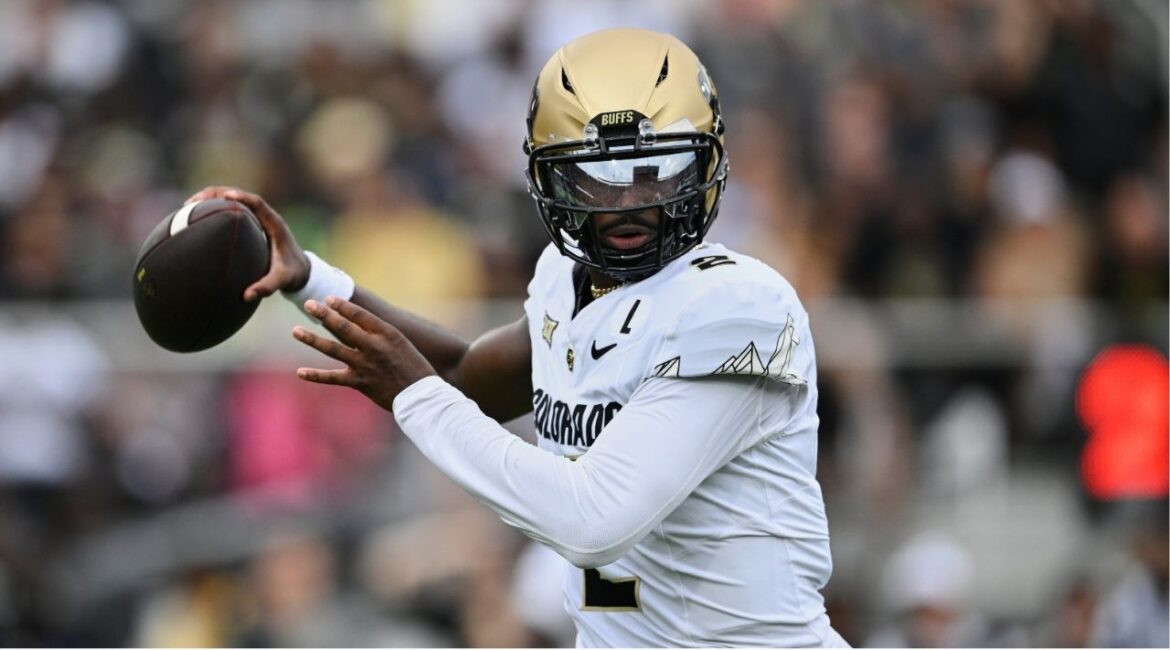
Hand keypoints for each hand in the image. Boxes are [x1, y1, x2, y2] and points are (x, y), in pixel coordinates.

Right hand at [185, 186, 310, 301]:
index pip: (257, 203)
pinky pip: (231, 210)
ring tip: (188, 206)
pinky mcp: (251, 224)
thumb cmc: (293, 274)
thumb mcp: (282, 280)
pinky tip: (196, 217)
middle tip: (192, 202)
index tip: (225, 196)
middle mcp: (265, 217)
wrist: (302, 270)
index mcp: (274, 224)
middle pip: (240, 196)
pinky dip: (214, 209)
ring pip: (233, 201)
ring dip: (212, 199)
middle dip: (216, 194)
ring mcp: (257, 219)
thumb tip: (246, 296)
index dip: (241, 197)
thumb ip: (268, 287)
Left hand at [292, 296, 436, 410]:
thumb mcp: (401, 344)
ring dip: (312, 339)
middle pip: (343, 327)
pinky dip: (316, 375)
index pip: (360, 315)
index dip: (342, 306)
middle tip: (309, 304)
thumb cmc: (414, 367)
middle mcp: (373, 346)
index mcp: (386, 334)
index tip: (328, 298)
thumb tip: (357, 325)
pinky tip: (301, 372)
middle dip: (324, 315)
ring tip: (295, 331)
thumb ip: (379, 334)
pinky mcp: (359, 382)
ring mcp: (364, 365)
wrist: (421, 395)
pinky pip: (333, 378)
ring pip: (333, 349)